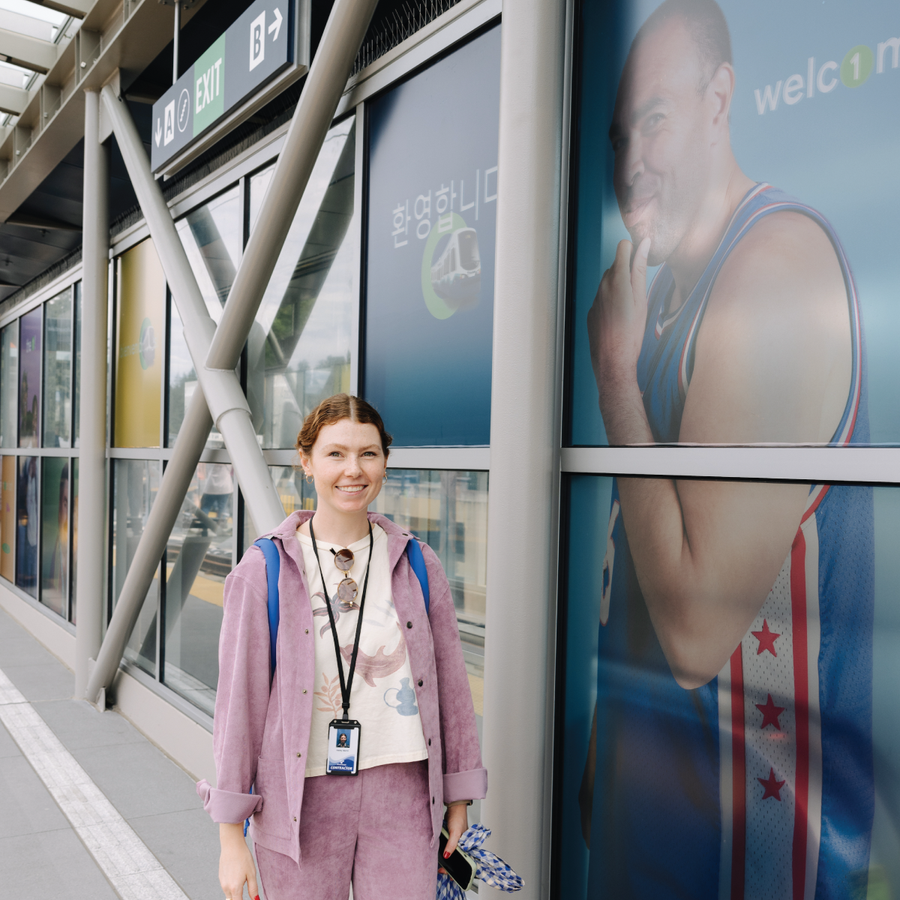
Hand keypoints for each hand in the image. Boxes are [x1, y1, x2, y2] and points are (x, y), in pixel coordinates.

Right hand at [219, 823, 258, 899]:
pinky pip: (226, 887)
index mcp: (235, 888)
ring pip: (229, 894)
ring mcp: (222, 883)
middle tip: (245, 886)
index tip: (248, 899)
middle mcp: (226, 887)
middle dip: (239, 898)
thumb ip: (253, 889)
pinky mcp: (220, 877)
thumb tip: (256, 899)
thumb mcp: (252, 873)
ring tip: (242, 878)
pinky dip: (232, 885)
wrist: (232, 845)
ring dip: (235, 892)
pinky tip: (237, 874)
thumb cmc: (243, 857)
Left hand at [439, 802, 468, 873]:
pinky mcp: (450, 839)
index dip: (458, 870)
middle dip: (449, 867)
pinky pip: (447, 849)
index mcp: (467, 846)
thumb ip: (451, 845)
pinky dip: (443, 853)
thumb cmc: (458, 818)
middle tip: (441, 870)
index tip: (449, 875)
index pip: (464, 863)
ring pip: (451, 855)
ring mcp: (456, 843)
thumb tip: (446, 856)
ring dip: (446, 860)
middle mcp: (462, 846)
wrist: (453, 807)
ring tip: (439, 865)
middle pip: (457, 861)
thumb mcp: (455, 833)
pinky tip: (439, 856)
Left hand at [587, 237, 649, 413]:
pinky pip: (602, 298)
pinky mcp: (591, 311)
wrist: (613, 361)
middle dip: (627, 272)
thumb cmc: (632, 333)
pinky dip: (611, 302)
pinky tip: (618, 319)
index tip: (642, 260)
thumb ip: (640, 269)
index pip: (623, 247)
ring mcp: (595, 299)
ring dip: (619, 287)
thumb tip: (644, 244)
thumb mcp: (642, 299)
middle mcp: (602, 286)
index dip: (634, 250)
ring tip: (630, 309)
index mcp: (618, 280)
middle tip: (639, 292)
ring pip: (608, 283)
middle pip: (616, 265)